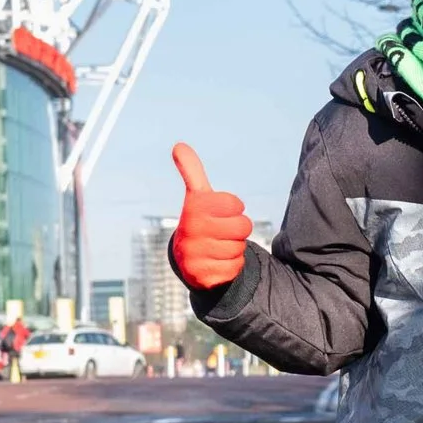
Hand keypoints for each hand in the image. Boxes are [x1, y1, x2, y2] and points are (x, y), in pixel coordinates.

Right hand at [170, 143, 251, 289]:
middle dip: (237, 229)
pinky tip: (218, 262)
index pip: (236, 204)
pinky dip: (232, 266)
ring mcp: (196, 256)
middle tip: (222, 232)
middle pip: (243, 227)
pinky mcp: (204, 277)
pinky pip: (236, 267)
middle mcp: (192, 232)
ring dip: (234, 248)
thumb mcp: (198, 197)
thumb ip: (192, 172)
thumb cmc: (200, 223)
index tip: (220, 212)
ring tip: (218, 247)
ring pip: (240, 248)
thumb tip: (178, 145)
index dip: (233, 208)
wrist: (187, 261)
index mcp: (193, 209)